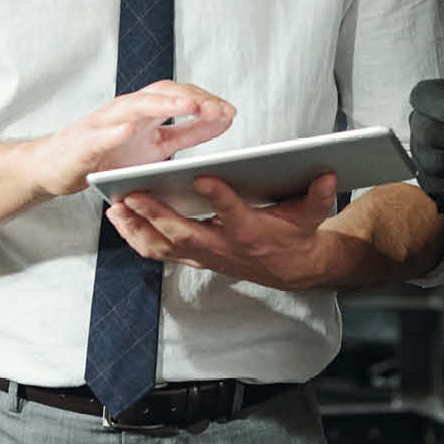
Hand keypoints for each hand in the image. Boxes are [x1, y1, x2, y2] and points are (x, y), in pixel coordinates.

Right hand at [22, 83, 233, 198]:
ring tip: (188, 106)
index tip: (230, 111)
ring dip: (163, 104)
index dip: (205, 101)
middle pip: (161, 93)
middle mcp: (125, 110)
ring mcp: (103, 124)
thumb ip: (186, 132)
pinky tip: (129, 130)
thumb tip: (221, 120)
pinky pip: (100, 134)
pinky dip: (114, 130)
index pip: (178, 95)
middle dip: (190, 98)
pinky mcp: (83, 143)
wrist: (54, 166)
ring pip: (134, 106)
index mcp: (145, 111)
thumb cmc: (106, 155)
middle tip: (216, 108)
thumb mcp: (155, 146)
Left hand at [106, 171, 342, 290]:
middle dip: (156, 215)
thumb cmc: (296, 234)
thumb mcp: (311, 215)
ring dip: (136, 229)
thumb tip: (328, 173)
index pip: (234, 214)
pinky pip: (157, 252)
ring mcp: (204, 256)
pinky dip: (135, 236)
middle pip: (184, 234)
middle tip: (132, 193)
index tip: (203, 177)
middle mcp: (223, 248)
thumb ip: (318, 195)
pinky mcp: (192, 257)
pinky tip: (118, 217)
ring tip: (115, 206)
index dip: (219, 198)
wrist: (290, 270)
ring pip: (163, 247)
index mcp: (251, 233)